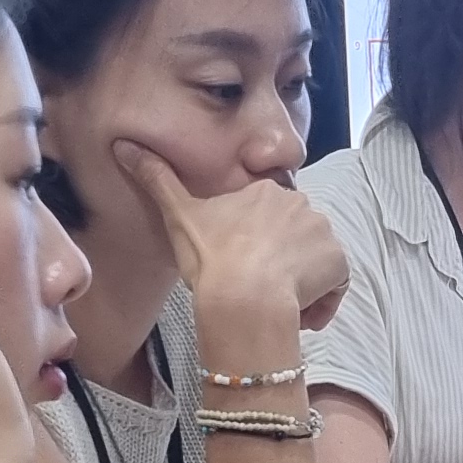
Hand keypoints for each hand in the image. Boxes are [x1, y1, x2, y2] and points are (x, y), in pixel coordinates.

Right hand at [106, 140, 347, 337]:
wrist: (244, 298)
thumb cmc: (209, 259)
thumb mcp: (178, 216)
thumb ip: (157, 179)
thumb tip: (124, 144)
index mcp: (266, 192)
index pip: (269, 216)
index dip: (258, 244)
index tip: (241, 266)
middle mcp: (301, 205)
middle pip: (294, 237)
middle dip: (280, 264)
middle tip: (254, 289)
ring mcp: (323, 234)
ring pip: (314, 261)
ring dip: (300, 284)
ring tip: (274, 306)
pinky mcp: (338, 263)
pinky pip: (335, 284)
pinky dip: (321, 302)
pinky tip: (298, 317)